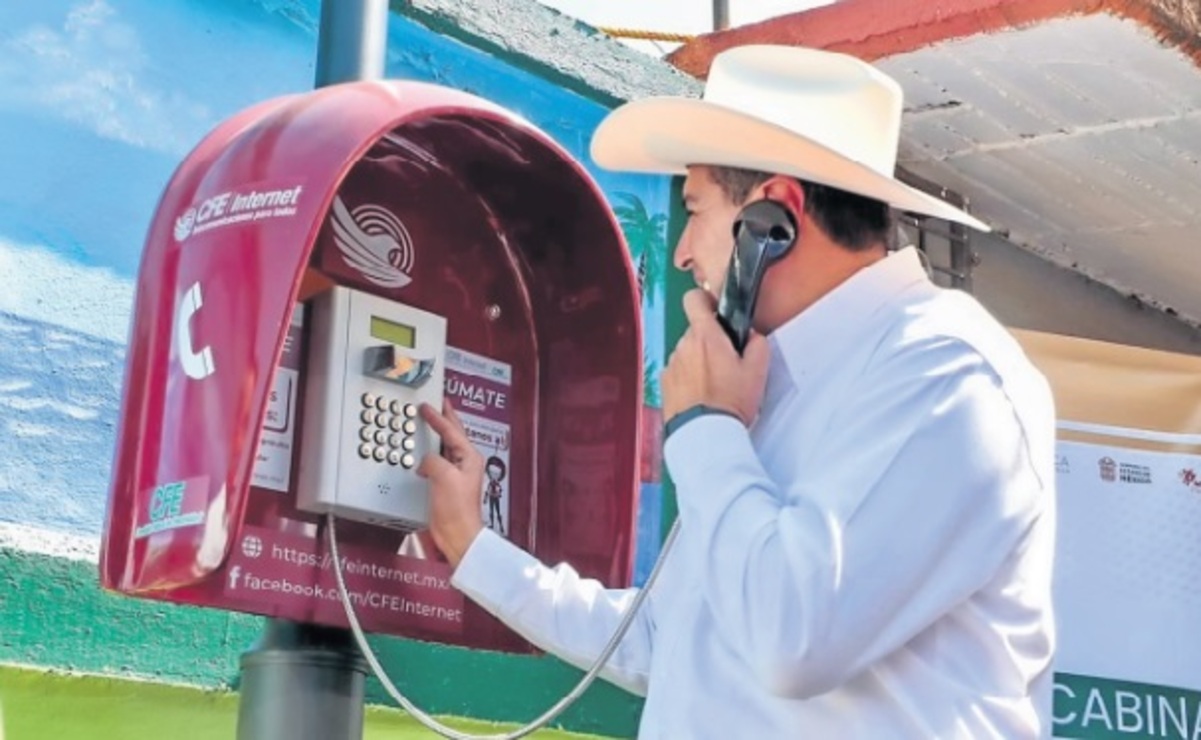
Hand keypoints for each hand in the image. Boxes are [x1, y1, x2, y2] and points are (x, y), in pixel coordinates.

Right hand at [416, 400, 484, 568]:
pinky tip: (421, 454)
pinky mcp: (445, 485)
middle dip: (443, 419)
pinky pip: (436, 463)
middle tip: (436, 405)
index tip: (428, 405)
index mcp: (469, 457)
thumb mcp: (443, 476)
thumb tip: (424, 461)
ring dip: (435, 435)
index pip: (451, 430)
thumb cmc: (457, 509)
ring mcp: (455, 474)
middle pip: (452, 435)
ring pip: (444, 447)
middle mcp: (465, 464)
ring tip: (428, 424)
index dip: (438, 416)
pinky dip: (428, 454)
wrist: (457, 534)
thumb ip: (432, 460)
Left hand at [662, 289, 770, 425]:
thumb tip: (751, 334)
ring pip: (687, 353)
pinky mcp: (664, 383)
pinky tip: (702, 395)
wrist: (705, 434)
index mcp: (705, 336)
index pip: (694, 299)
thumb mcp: (757, 371)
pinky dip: (688, 379)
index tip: (716, 310)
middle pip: (696, 331)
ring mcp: (671, 364)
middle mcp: (683, 345)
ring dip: (699, 361)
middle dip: (710, 341)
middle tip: (727, 363)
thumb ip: (757, 343)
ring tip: (715, 385)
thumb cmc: (731, 402)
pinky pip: (679, 372)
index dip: (705, 300)